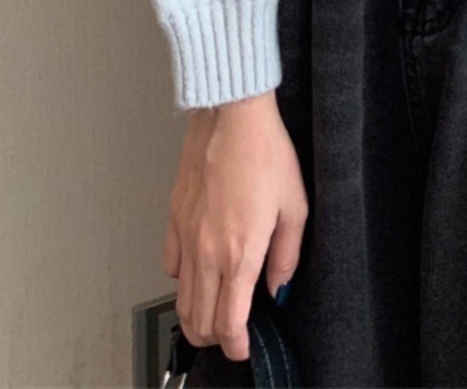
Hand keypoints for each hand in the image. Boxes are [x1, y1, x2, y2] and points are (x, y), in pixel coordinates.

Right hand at [164, 90, 306, 362]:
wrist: (232, 119)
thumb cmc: (266, 153)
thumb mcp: (295, 207)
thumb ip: (286, 256)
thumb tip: (279, 287)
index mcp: (241, 253)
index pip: (230, 321)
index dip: (237, 344)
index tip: (244, 347)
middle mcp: (209, 252)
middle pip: (201, 318)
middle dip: (216, 337)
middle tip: (231, 335)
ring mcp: (187, 237)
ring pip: (182, 299)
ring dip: (195, 317)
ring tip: (212, 317)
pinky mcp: (175, 219)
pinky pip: (171, 265)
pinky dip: (181, 281)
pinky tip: (195, 274)